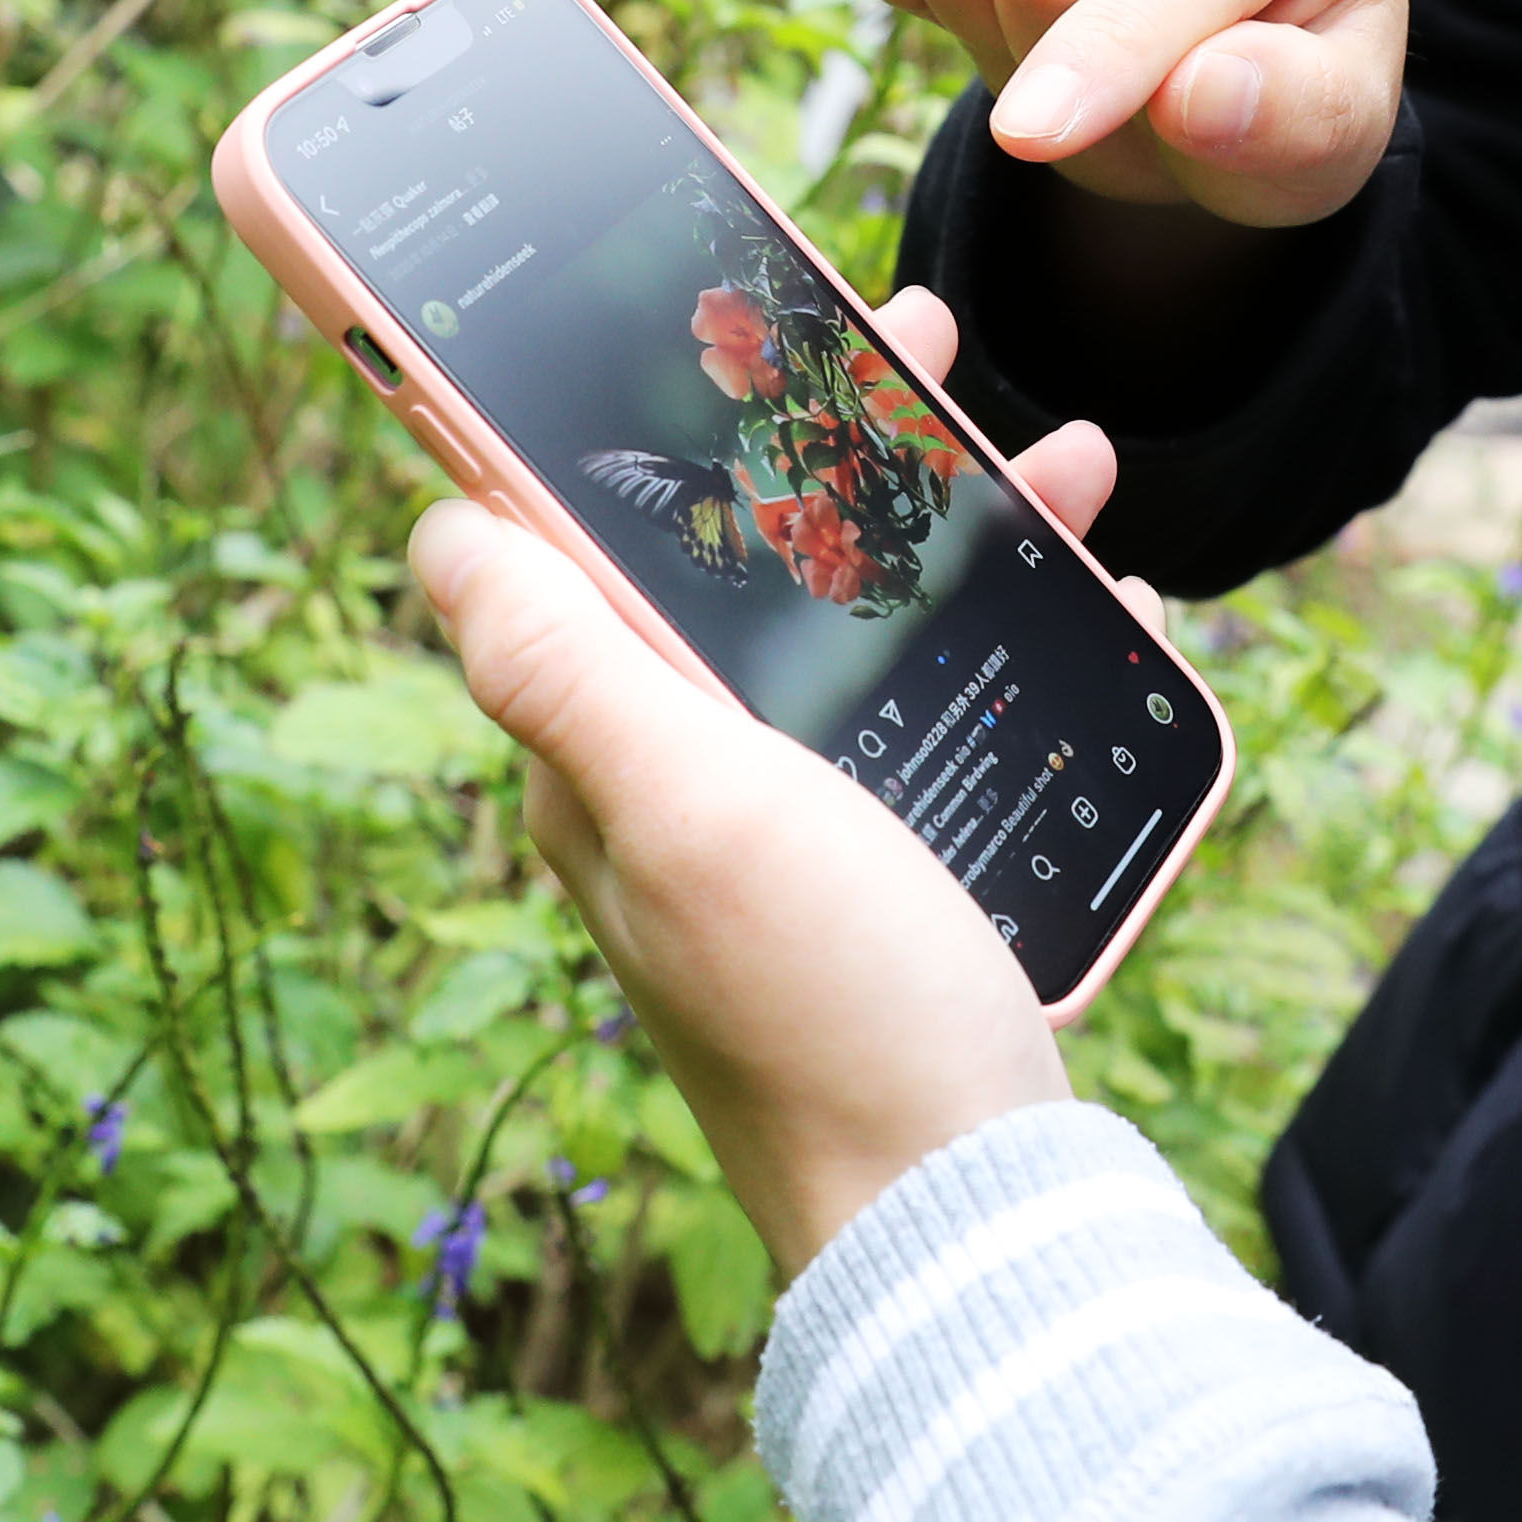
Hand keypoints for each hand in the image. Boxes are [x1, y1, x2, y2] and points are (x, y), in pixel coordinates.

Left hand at [403, 287, 1160, 1277]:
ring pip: (852, 624)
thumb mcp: (688, 807)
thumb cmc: (829, 1007)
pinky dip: (1002, 633)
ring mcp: (787, 838)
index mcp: (604, 756)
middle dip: (829, 439)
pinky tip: (1089, 593)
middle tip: (925, 339)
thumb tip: (433, 524)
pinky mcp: (887, 881)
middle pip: (736, 563)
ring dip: (942, 519)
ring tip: (1054, 452)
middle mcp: (679, 790)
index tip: (731, 305)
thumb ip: (563, 668)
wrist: (975, 1217)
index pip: (583, 541)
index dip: (640, 413)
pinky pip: (932, 712)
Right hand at [819, 0, 1402, 223]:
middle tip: (1115, 103)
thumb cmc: (1274, 77)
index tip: (1033, 135)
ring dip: (982, 28)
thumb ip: (1294, 119)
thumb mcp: (1331, 138)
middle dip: (1057, 71)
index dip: (1107, 53)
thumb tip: (1200, 93)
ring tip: (1063, 41)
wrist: (1202, 30)